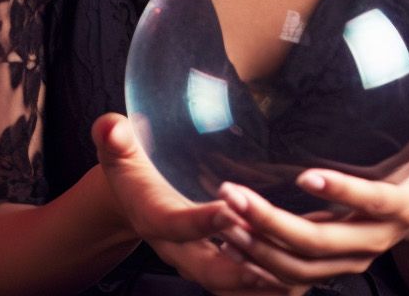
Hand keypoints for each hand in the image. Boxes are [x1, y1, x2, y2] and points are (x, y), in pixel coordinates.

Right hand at [91, 113, 299, 294]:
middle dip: (239, 272)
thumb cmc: (132, 166)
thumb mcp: (120, 149)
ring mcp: (196, 258)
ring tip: (297, 275)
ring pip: (228, 282)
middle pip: (206, 269)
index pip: (175, 225)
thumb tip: (110, 127)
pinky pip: (240, 281)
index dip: (201, 222)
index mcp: (153, 217)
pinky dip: (266, 280)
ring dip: (258, 282)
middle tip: (274, 267)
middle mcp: (175, 246)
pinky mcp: (214, 260)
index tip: (230, 211)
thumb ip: (114, 138)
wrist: (133, 197)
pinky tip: (299, 269)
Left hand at [212, 119, 408, 288]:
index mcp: (396, 212)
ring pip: (295, 267)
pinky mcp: (324, 272)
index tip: (304, 175)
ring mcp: (345, 263)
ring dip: (255, 245)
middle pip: (317, 242)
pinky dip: (254, 263)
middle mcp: (369, 244)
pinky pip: (286, 279)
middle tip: (232, 194)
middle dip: (271, 221)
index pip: (368, 203)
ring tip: (222, 215)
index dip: (339, 192)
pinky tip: (225, 239)